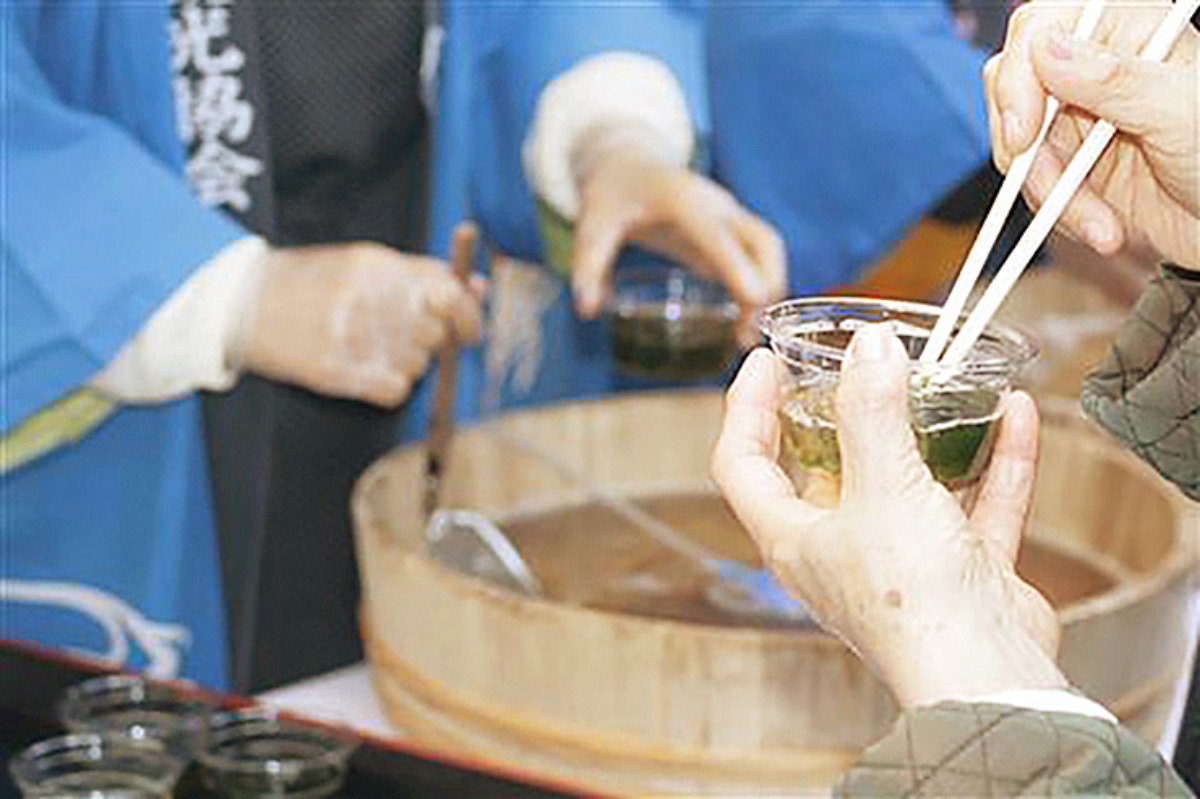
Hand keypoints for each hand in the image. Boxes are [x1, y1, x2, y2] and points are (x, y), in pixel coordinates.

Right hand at [233, 242, 482, 406]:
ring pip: (418, 364)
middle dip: (429, 340)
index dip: (469, 314)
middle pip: (436, 333)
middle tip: (401, 335)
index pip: (448, 292)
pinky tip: (366, 371)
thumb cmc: (310, 283)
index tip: (471, 329)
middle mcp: (367, 298)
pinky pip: (396, 390)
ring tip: (370, 347)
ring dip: (406, 362)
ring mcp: (350, 335)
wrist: (239, 304)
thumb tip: (477, 286)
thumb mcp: (364, 262)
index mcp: (376, 264)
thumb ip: (423, 272)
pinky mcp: (335, 371)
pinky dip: (388, 385)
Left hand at [571, 149, 786, 332]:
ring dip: (770, 290)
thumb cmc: (613, 195)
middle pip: (762, 240)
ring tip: (745, 337)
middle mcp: (716, 205)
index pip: (716, 234)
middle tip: (749, 332)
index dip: (736, 264)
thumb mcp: (592, 224)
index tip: (754, 298)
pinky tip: (744, 326)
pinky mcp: (731, 233)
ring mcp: (729, 217)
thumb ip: (589, 264)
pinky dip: (761, 290)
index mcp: (683, 200)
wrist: (630, 167)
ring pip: (768, 249)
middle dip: (767, 282)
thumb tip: (586, 310)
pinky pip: (759, 258)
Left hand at [712, 328, 1065, 708]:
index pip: (744, 463)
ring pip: (908, 480)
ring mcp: (901, 561)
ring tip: (943, 377)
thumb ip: (872, 412)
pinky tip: (1012, 413)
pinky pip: (975, 502)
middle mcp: (840, 549)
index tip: (765, 361)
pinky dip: (994, 460)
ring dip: (929, 431)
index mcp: (794, 537)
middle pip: (826, 466)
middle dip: (842, 412)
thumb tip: (869, 346)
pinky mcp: (960, 572)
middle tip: (858, 364)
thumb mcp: (881, 488)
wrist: (989, 680)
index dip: (747, 408)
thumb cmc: (912, 601)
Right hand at [985, 0, 1198, 268]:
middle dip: (1030, 152)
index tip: (1022, 134)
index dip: (1019, 79)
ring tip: (1102, 227)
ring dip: (1051, 197)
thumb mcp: (1180, 114)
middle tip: (1052, 191)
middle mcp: (1094, 70)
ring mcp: (1077, 119)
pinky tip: (1101, 228)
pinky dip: (1059, 215)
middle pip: (1015, 93)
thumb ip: (1116, 78)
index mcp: (1127, 31)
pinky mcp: (1068, 164)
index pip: (1041, 29)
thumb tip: (1047, 48)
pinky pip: (1031, 186)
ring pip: (1018, 149)